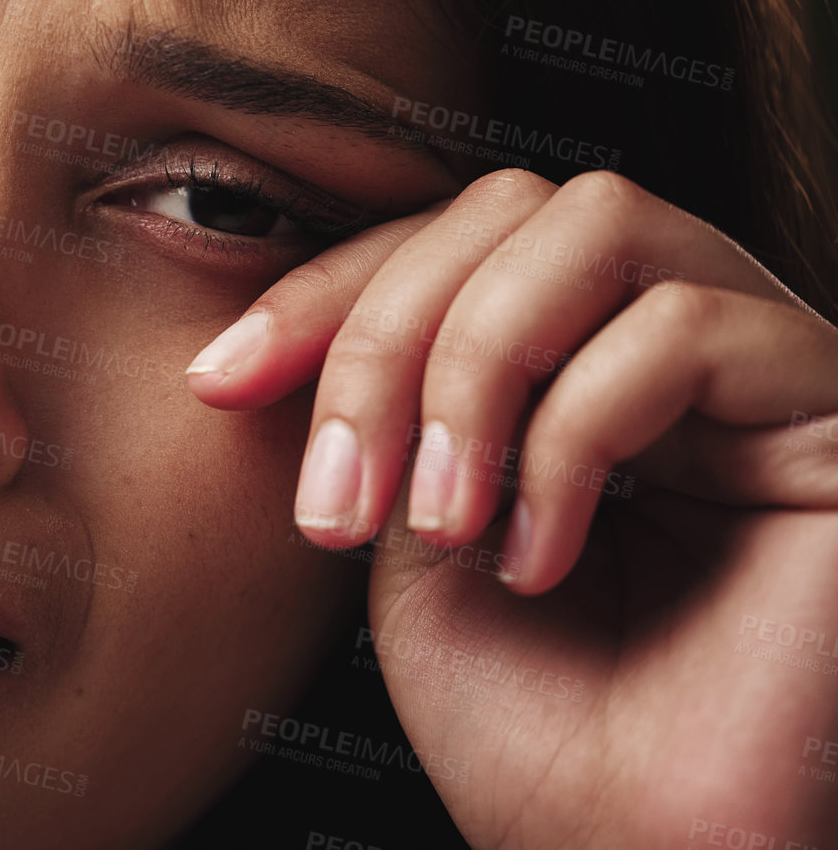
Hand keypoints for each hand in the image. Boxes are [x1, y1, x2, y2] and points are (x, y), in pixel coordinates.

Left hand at [188, 168, 837, 849]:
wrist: (634, 849)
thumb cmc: (526, 717)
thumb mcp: (403, 525)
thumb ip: (378, 399)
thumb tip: (286, 312)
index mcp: (572, 348)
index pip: (445, 242)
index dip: (323, 292)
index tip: (216, 382)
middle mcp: (671, 327)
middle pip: (510, 208)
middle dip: (385, 335)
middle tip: (340, 498)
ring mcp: (760, 355)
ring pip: (594, 224)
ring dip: (475, 370)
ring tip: (440, 522)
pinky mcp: (829, 405)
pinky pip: (684, 329)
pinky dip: (574, 436)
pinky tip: (544, 557)